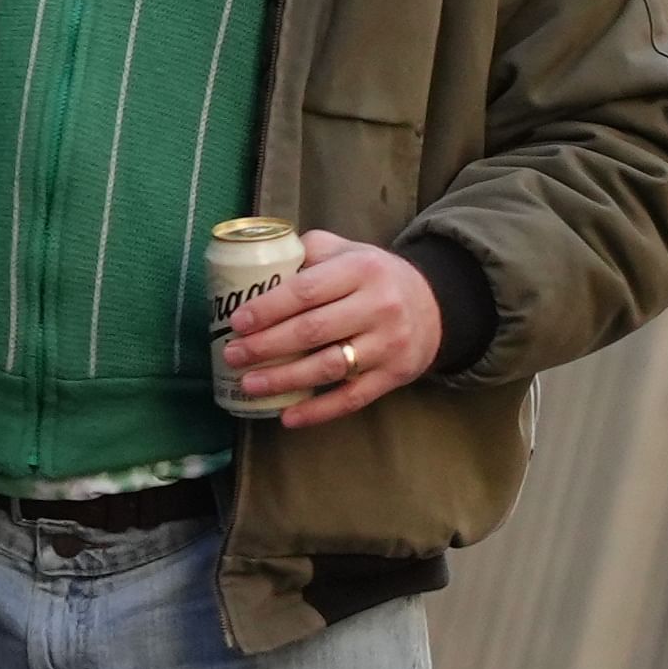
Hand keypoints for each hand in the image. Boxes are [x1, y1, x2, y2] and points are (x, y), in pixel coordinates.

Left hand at [216, 230, 441, 424]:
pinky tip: (287, 416)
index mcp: (361, 269)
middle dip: (266, 346)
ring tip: (250, 384)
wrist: (434, 305)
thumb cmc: (374, 277)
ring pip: (328, 367)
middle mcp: (378, 306)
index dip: (268, 308)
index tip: (237, 322)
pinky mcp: (394, 376)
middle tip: (233, 355)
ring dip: (284, 379)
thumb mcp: (348, 251)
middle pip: (312, 331)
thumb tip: (258, 266)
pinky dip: (318, 411)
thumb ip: (308, 252)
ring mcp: (388, 344)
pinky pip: (351, 398)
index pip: (306, 290)